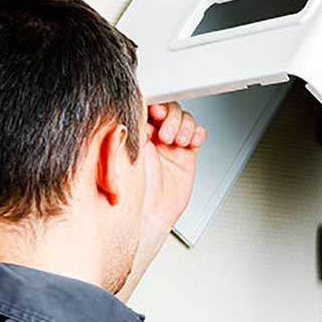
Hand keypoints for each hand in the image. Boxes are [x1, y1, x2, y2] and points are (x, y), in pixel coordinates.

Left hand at [141, 102, 206, 230]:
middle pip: (168, 108)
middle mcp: (152, 135)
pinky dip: (197, 134)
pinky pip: (196, 134)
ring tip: (177, 142)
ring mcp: (169, 144)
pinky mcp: (185, 155)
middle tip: (166, 133)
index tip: (155, 111)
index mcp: (133, 130)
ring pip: (184, 118)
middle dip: (170, 116)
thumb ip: (130, 128)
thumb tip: (135, 107)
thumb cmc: (130, 192)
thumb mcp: (125, 153)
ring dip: (184, 126)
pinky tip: (190, 143)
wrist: (147, 217)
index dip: (155, 103)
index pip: (146, 104)